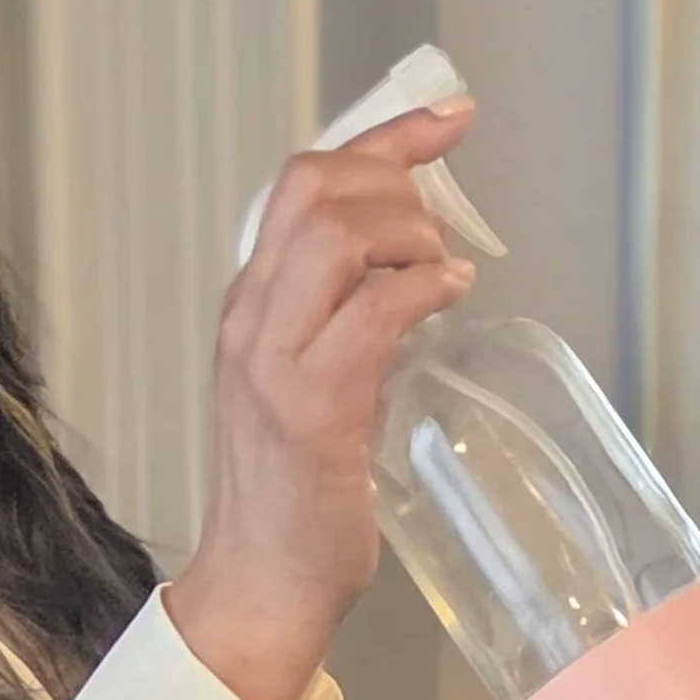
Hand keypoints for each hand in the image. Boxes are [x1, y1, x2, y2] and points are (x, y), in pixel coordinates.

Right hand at [164, 103, 477, 699]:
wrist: (260, 582)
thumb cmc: (294, 493)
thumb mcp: (307, 380)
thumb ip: (343, 318)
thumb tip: (415, 264)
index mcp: (250, 304)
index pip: (301, 184)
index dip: (382, 138)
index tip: (447, 117)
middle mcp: (250, 318)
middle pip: (312, 187)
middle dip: (396, 179)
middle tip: (441, 226)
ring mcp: (274, 360)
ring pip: (338, 235)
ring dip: (411, 236)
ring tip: (443, 274)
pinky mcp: (313, 407)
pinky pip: (374, 310)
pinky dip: (424, 288)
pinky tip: (449, 298)